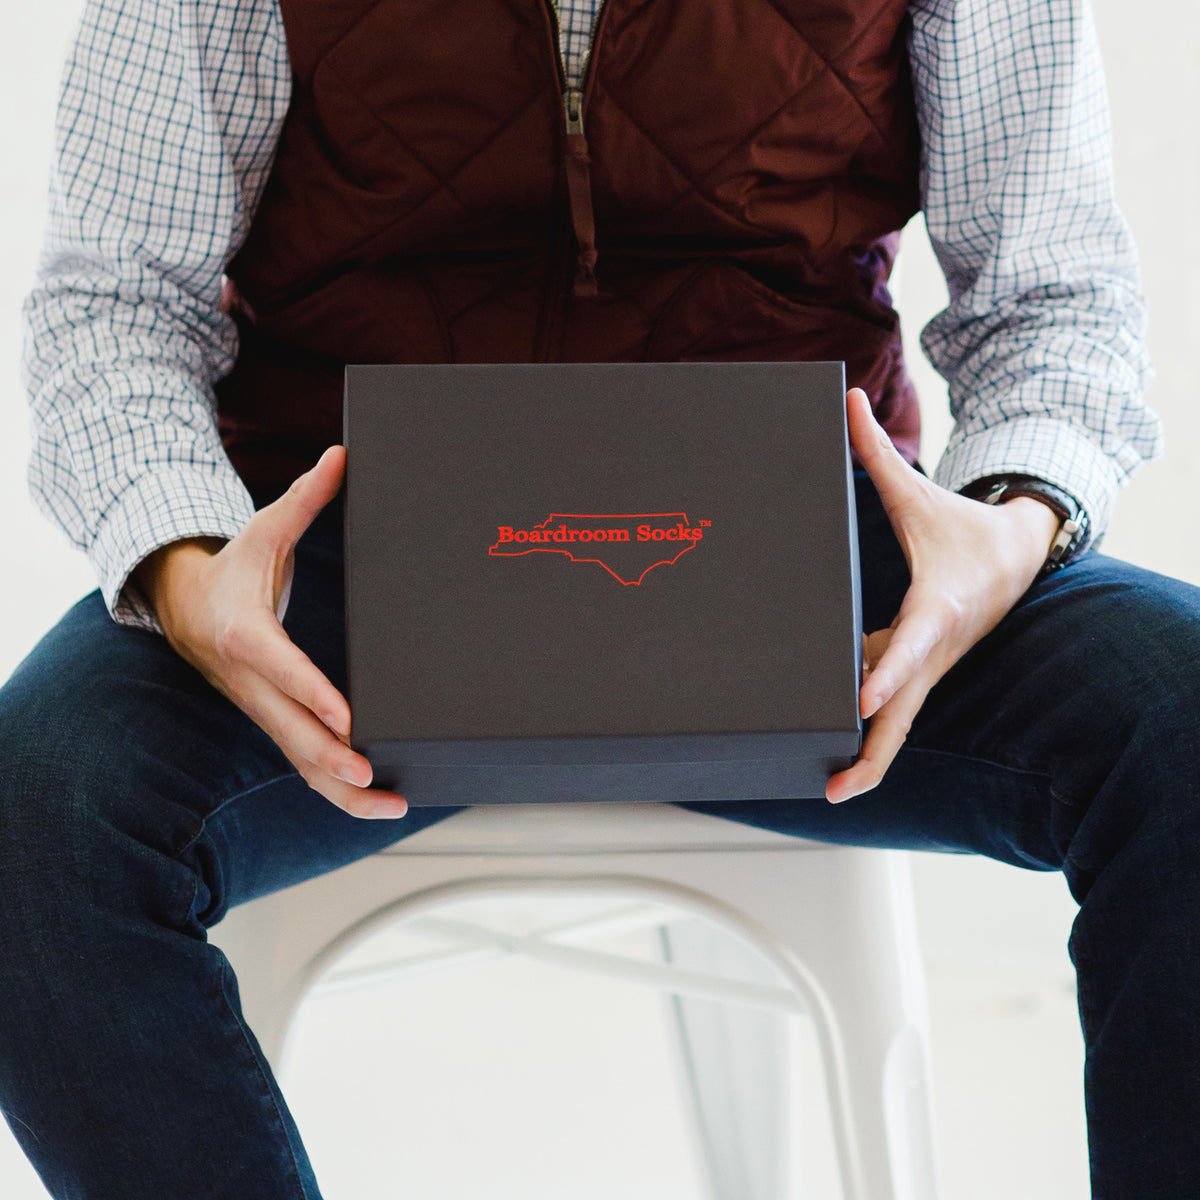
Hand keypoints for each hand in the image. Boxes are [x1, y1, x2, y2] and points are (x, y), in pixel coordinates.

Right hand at [134, 446, 407, 817]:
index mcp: (247, 633)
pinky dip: (334, 788)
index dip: (312, 695)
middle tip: (373, 776)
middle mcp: (251, 682)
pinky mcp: (272, 723)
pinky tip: (374, 799)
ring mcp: (260, 710)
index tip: (348, 718)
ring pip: (297, 762)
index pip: (281, 668)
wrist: (184, 608)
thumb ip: (304, 498)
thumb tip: (342, 455)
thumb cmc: (233, 569)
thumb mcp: (262, 531)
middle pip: (290, 731)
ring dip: (341, 791)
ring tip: (391, 804)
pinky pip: (301, 764)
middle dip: (331, 759)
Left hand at [826, 389, 1059, 802]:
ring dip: (869, 757)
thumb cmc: (964, 530)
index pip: (911, 644)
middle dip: (875, 754)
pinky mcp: (918, 672)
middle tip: (837, 789)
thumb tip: (848, 398)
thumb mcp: (921, 493)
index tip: (862, 697)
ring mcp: (927, 668)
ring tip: (825, 789)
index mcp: (937, 606)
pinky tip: (829, 756)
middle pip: (905, 711)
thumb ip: (878, 452)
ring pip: (900, 722)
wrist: (1017, 558)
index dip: (889, 670)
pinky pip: (892, 709)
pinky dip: (867, 734)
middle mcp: (934, 649)